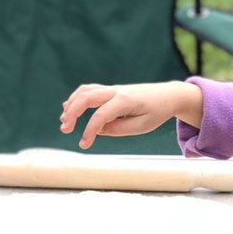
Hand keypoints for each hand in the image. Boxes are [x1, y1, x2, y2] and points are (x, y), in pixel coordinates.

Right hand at [60, 81, 202, 149]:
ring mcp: (112, 89)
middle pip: (86, 97)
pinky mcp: (111, 90)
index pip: (100, 115)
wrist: (168, 95)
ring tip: (64, 121)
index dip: (89, 131)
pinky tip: (69, 108)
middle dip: (72, 113)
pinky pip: (89, 90)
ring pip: (85, 91)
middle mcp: (116, 91)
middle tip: (65, 130)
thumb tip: (98, 130)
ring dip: (71, 104)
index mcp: (125, 100)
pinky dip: (77, 98)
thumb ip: (118, 129)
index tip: (83, 144)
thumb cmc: (157, 111)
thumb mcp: (142, 126)